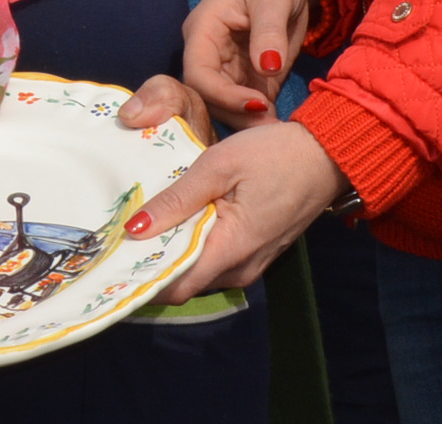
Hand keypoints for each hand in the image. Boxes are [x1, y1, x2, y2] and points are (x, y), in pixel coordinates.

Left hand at [121, 118, 348, 300]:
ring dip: (174, 252)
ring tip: (143, 222)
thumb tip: (134, 228)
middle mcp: (241, 269)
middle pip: (184, 281)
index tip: (113, 258)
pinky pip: (216, 260)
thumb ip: (177, 200)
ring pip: (200, 271)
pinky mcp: (257, 252)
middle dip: (153, 262)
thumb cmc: (274, 155)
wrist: (328, 155)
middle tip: (119, 234)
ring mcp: (252, 263)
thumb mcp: (219, 166)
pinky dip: (194, 246)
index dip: (143, 276)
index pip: (175, 287)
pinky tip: (177, 219)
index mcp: (230, 250)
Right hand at [184, 0, 313, 126]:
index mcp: (203, 29)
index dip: (222, 95)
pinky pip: (245, 100)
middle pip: (207, 96)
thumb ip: (269, 30)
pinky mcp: (245, 73)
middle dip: (236, 113)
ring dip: (247, 118)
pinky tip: (278, 122)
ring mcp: (225, 65)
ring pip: (224, 104)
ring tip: (276, 128)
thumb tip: (267, 67)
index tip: (258, 102)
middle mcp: (207, 51)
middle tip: (271, 126)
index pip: (198, 74)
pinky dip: (259, 114)